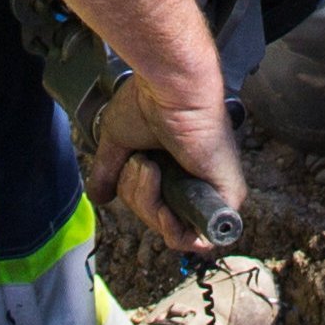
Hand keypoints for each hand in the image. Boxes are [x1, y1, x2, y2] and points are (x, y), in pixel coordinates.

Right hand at [88, 71, 248, 253]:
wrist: (170, 87)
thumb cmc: (148, 101)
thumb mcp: (118, 142)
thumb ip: (109, 172)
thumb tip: (98, 196)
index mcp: (178, 168)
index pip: (155, 208)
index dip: (137, 198)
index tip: (131, 168)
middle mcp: (197, 181)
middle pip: (158, 221)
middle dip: (137, 197)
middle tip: (139, 163)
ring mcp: (213, 191)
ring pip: (171, 230)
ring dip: (147, 202)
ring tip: (148, 166)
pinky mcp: (226, 198)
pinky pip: (192, 237)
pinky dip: (169, 224)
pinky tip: (160, 193)